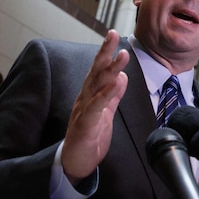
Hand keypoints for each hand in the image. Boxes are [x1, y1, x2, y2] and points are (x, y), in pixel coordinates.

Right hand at [61, 30, 128, 185]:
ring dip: (110, 69)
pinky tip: (117, 83)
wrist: (75, 164)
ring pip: (97, 86)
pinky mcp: (86, 125)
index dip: (106, 52)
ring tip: (122, 55)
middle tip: (113, 34)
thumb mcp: (105, 113)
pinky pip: (97, 107)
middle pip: (95, 71)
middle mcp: (85, 99)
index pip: (98, 70)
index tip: (113, 34)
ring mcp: (84, 111)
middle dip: (105, 52)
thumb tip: (122, 77)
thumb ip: (113, 96)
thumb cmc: (89, 138)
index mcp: (90, 95)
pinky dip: (107, 94)